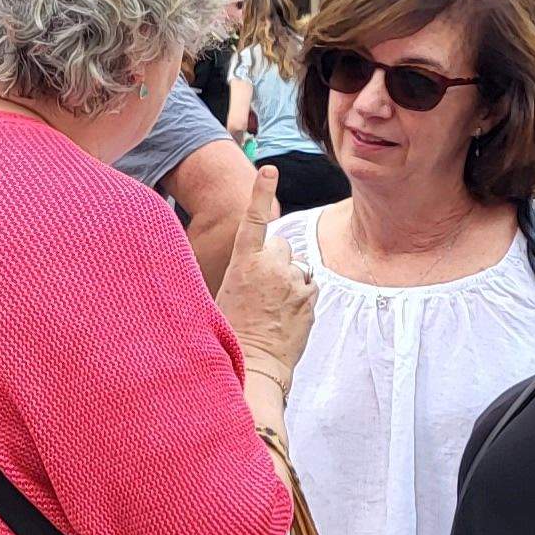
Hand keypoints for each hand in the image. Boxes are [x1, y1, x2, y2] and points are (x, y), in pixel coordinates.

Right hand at [213, 166, 310, 373]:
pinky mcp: (310, 298)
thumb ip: (244, 271)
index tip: (268, 170)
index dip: (261, 193)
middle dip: (275, 259)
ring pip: (296, 268)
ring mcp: (294, 282)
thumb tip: (253, 264)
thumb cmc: (232, 332)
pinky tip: (285, 315)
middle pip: (280, 245)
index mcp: (243, 263)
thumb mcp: (224, 294)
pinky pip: (308, 286)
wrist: (256, 364)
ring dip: (288, 280)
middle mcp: (271, 267)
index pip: (254, 220)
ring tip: (272, 307)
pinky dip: (300, 295)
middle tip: (261, 288)